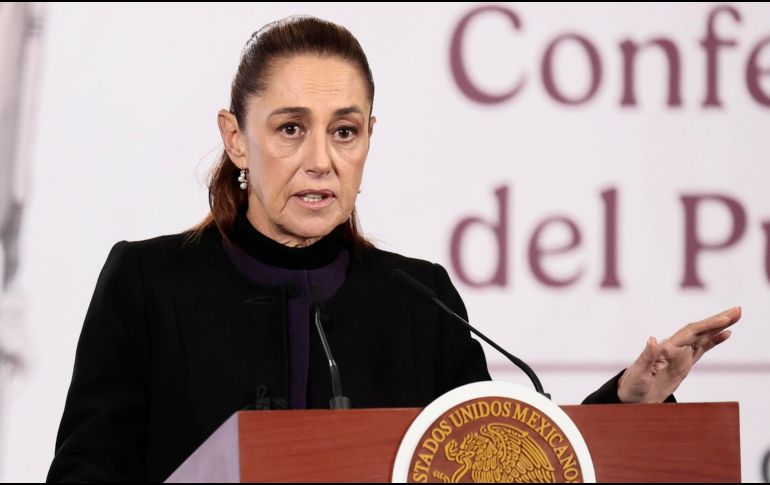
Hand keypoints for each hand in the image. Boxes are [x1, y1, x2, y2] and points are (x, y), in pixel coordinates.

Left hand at [617, 306, 741, 403]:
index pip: (690, 332)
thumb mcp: (638, 373)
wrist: (632, 396)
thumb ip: (646, 356)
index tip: (724, 319)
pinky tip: (726, 334)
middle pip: (699, 329)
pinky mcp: (684, 363)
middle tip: (738, 309)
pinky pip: (702, 348)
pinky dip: (714, 340)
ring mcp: (680, 354)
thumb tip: (652, 339)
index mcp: (665, 348)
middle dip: (718, 319)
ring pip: (703, 336)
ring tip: (737, 314)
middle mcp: (674, 347)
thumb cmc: (632, 385)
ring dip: (719, 325)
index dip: (707, 325)